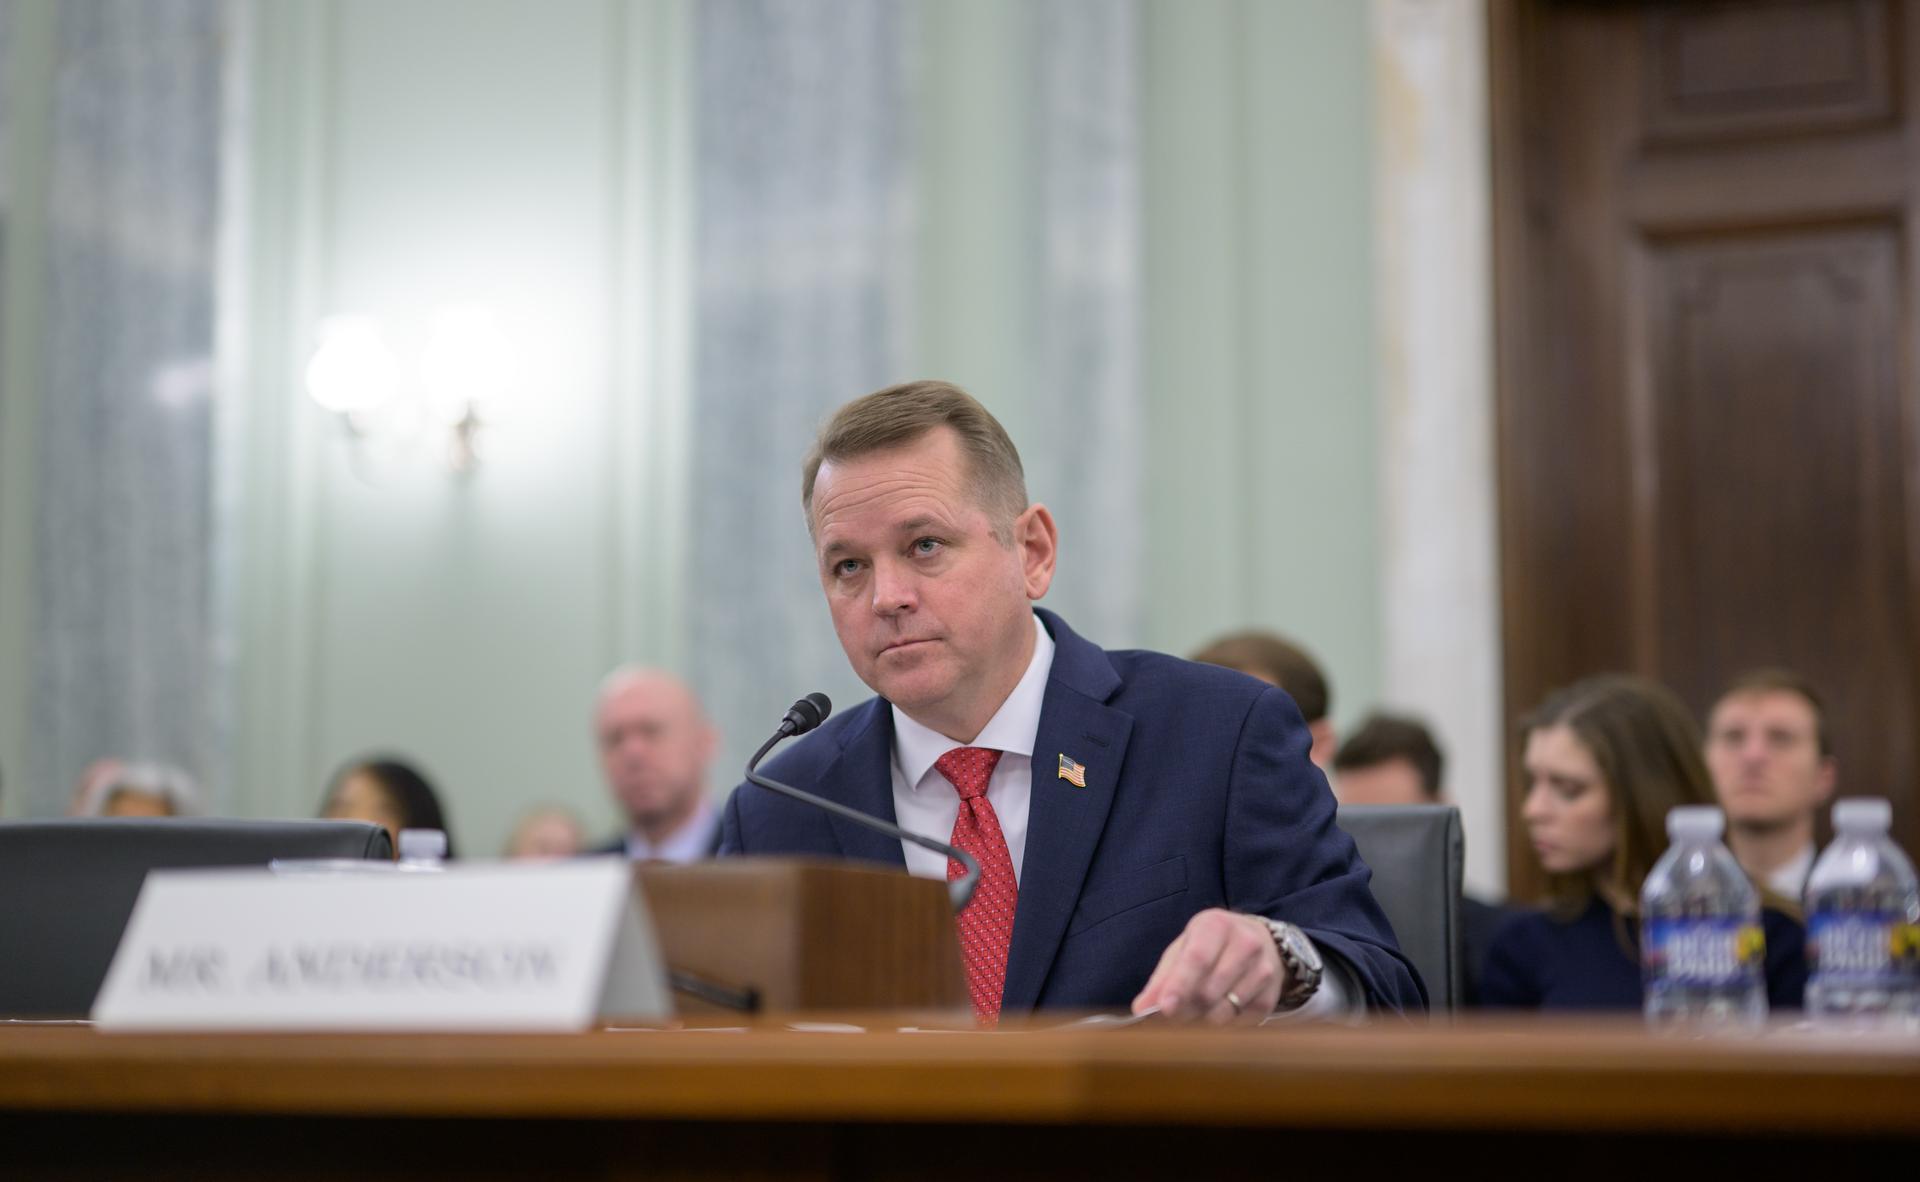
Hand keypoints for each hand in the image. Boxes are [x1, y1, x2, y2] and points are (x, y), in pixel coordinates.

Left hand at [1130, 909, 1282, 1024]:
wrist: (1262, 942)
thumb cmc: (1212, 946)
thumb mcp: (1183, 949)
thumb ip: (1161, 979)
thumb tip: (1141, 1009)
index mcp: (1216, 925)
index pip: (1197, 958)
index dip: (1180, 985)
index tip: (1165, 1008)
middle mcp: (1245, 943)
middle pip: (1210, 990)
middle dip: (1185, 1010)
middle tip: (1171, 1017)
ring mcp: (1263, 970)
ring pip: (1225, 1011)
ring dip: (1202, 1021)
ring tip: (1194, 1013)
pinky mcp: (1271, 995)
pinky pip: (1240, 1022)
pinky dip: (1223, 1025)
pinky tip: (1218, 1011)